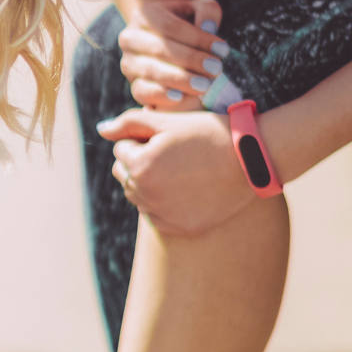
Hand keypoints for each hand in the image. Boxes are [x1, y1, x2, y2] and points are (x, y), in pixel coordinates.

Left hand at [97, 108, 255, 237]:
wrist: (250, 161)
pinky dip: (163, 204)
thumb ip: (129, 123)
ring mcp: (163, 214)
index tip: (169, 137)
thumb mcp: (168, 122)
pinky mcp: (180, 228)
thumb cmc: (208, 134)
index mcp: (140, 165)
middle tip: (174, 153)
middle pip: (125, 174)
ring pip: (138, 196)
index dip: (143, 139)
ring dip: (150, 182)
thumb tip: (100, 130)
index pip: (121, 150)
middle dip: (140, 161)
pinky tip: (186, 189)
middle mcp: (146, 194)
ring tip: (180, 170)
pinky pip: (156, 216)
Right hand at [120, 0, 229, 110]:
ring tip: (205, 85)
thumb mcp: (197, 10)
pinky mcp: (133, 84)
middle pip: (160, 49)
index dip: (197, 39)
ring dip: (180, 79)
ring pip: (151, 71)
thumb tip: (207, 27)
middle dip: (191, 60)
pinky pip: (142, 92)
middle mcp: (130, 38)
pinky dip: (160, 95)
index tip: (223, 49)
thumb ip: (206, 10)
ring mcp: (129, 63)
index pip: (170, 27)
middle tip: (217, 69)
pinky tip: (180, 97)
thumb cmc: (186, 25)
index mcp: (144, 15)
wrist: (165, 42)